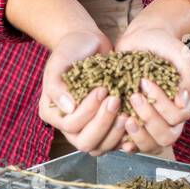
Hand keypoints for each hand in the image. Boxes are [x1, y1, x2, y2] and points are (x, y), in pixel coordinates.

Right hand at [37, 28, 129, 155]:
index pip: (71, 125)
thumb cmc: (71, 50)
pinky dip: (126, 138)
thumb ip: (57, 85)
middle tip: (116, 100)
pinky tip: (136, 125)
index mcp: (53, 113)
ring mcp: (88, 128)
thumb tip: (68, 108)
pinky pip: (115, 142)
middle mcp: (68, 126)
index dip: (88, 111)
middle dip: (103, 124)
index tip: (102, 90)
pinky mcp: (105, 126)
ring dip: (116, 132)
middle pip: (86, 142)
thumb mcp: (59, 62)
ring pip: (101, 146)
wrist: (87, 42)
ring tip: (128, 112)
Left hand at [112, 18, 189, 155]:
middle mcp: (175, 117)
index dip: (161, 103)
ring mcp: (158, 123)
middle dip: (149, 118)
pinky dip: (128, 142)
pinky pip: (138, 145)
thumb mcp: (179, 53)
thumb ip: (187, 76)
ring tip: (124, 118)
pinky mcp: (141, 125)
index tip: (145, 82)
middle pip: (167, 136)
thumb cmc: (164, 45)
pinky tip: (120, 135)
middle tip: (133, 96)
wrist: (143, 39)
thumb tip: (183, 102)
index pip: (178, 115)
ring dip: (139, 134)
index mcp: (189, 102)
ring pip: (153, 145)